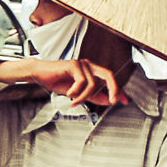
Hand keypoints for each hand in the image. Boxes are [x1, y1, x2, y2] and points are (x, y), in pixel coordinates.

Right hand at [0, 58, 127, 106]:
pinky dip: (76, 91)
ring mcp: (82, 63)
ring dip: (83, 97)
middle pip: (108, 74)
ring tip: (74, 102)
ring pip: (92, 84)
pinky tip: (68, 94)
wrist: (40, 75)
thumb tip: (107, 101)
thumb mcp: (78, 93)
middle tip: (112, 101)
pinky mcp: (74, 64)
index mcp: (91, 71)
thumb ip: (93, 96)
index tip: (125, 101)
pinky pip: (82, 82)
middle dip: (113, 88)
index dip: (119, 90)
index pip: (109, 79)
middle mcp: (89, 65)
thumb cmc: (57, 82)